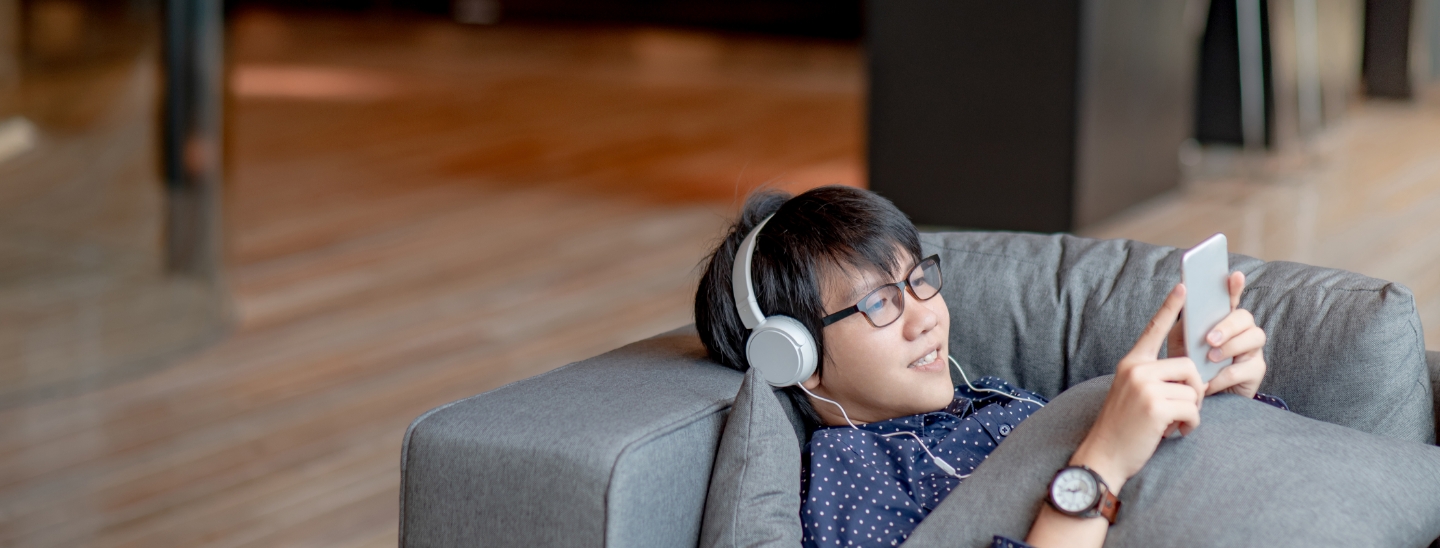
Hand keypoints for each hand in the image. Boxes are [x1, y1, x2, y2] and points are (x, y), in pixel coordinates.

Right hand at [1071, 283, 1203, 491]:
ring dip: (1193, 412)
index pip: (1154, 329)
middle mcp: (1136, 370)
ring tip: (1176, 424)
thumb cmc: (1123, 428)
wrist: (1104, 456)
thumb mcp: (1133, 393)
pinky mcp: (1155, 407)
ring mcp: (1144, 387)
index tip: (1184, 287)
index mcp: (1131, 363)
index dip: (1171, 308)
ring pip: (1194, 390)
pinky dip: (1192, 425)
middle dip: (1195, 390)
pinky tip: (1177, 432)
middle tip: (1184, 409)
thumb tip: (1189, 373)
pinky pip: (1193, 410)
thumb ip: (1153, 377)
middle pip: (1189, 366)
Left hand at [1164, 271, 1267, 398]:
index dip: (1234, 287)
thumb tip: (1185, 301)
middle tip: (1210, 339)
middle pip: (1245, 317)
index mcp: (1222, 319)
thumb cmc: (1189, 364)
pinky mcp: (1255, 371)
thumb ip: (1185, 322)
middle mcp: (1242, 331)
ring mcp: (1251, 350)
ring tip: (1210, 358)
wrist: (1195, 396)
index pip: (1231, 298)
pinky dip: (1225, 375)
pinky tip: (1210, 381)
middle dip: (1228, 326)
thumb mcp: (1182, 340)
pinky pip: (1246, 368)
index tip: (1234, 275)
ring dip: (1231, 347)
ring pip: (1254, 337)